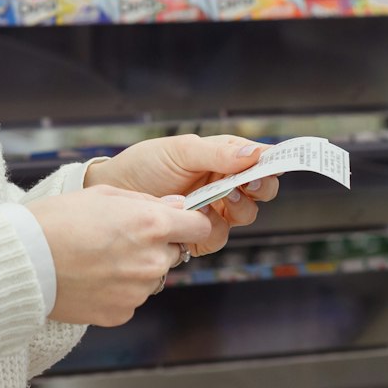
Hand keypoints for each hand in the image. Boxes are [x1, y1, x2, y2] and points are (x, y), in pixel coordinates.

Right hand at [27, 186, 215, 326]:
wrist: (23, 260)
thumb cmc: (57, 220)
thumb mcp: (103, 195)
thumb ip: (147, 201)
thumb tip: (176, 206)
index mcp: (152, 224)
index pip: (199, 227)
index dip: (187, 223)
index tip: (176, 223)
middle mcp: (152, 260)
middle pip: (172, 253)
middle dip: (155, 246)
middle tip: (118, 239)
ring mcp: (138, 291)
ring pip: (151, 277)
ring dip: (136, 269)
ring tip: (98, 259)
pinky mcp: (121, 313)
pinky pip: (131, 299)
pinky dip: (117, 291)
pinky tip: (91, 278)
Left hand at [85, 134, 282, 255]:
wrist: (113, 193)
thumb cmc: (143, 165)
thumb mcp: (180, 151)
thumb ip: (218, 153)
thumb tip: (255, 153)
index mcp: (222, 158)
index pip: (259, 160)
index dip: (272, 162)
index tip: (274, 165)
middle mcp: (223, 184)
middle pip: (262, 190)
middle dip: (261, 187)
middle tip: (249, 184)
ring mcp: (214, 211)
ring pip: (246, 215)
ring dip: (239, 208)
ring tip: (220, 198)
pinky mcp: (198, 235)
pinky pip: (219, 237)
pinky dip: (211, 229)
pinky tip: (196, 217)